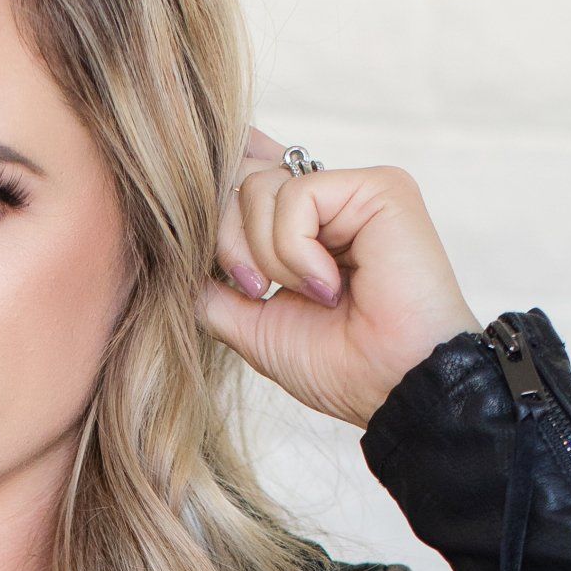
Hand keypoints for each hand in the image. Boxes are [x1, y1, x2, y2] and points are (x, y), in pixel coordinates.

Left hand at [199, 127, 481, 429]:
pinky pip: (295, 195)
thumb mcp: (256, 330)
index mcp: (307, 228)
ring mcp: (355, 190)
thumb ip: (215, 290)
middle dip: (228, 240)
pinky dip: (296, 251)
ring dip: (267, 254)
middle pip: (239, 179)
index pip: (244, 180)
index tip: (218, 259)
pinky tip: (330, 286)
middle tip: (256, 290)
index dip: (216, 204)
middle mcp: (331, 201)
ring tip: (312, 295)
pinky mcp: (379, 187)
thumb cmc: (343, 369)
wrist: (396, 391)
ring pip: (259, 186)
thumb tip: (174, 258)